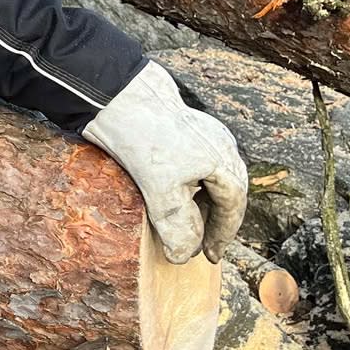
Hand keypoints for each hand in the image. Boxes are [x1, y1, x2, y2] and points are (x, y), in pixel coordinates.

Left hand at [83, 61, 247, 263]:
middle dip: (216, 220)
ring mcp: (204, 133)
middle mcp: (220, 144)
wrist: (116, 93)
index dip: (223, 233)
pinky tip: (173, 193)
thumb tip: (184, 255)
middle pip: (227, 191)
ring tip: (187, 224)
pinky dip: (191, 185)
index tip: (211, 255)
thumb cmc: (142, 138)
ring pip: (212, 177)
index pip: (233, 205)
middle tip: (202, 245)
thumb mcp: (160, 190)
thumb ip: (177, 224)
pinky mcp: (184, 127)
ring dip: (202, 203)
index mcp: (223, 159)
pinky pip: (198, 164)